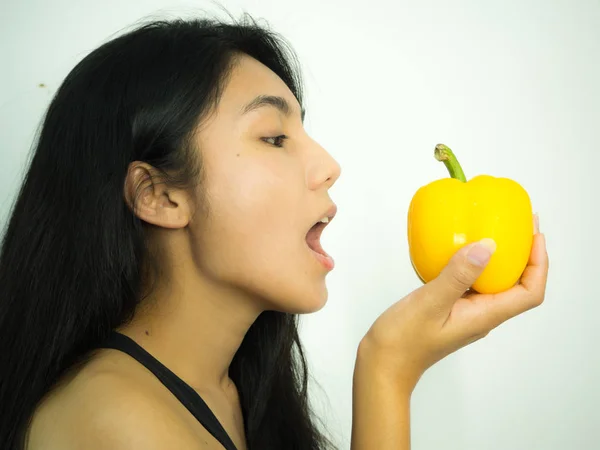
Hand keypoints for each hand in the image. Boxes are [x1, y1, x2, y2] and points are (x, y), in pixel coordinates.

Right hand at [361, 216, 547, 390]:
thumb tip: (488, 247)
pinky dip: (473, 264)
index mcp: (484, 316)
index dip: (539, 264)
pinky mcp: (451, 308)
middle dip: (525, 256)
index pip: (529, 293)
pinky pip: (471, 282)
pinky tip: (458, 249)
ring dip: (501, 259)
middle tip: (519, 225)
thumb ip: (457, 275)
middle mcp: (482, 315)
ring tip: (494, 232)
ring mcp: (467, 313)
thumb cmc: (405, 340)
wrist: (385, 363)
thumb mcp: (430, 303)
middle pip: (518, 286)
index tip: (534, 236)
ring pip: (495, 284)